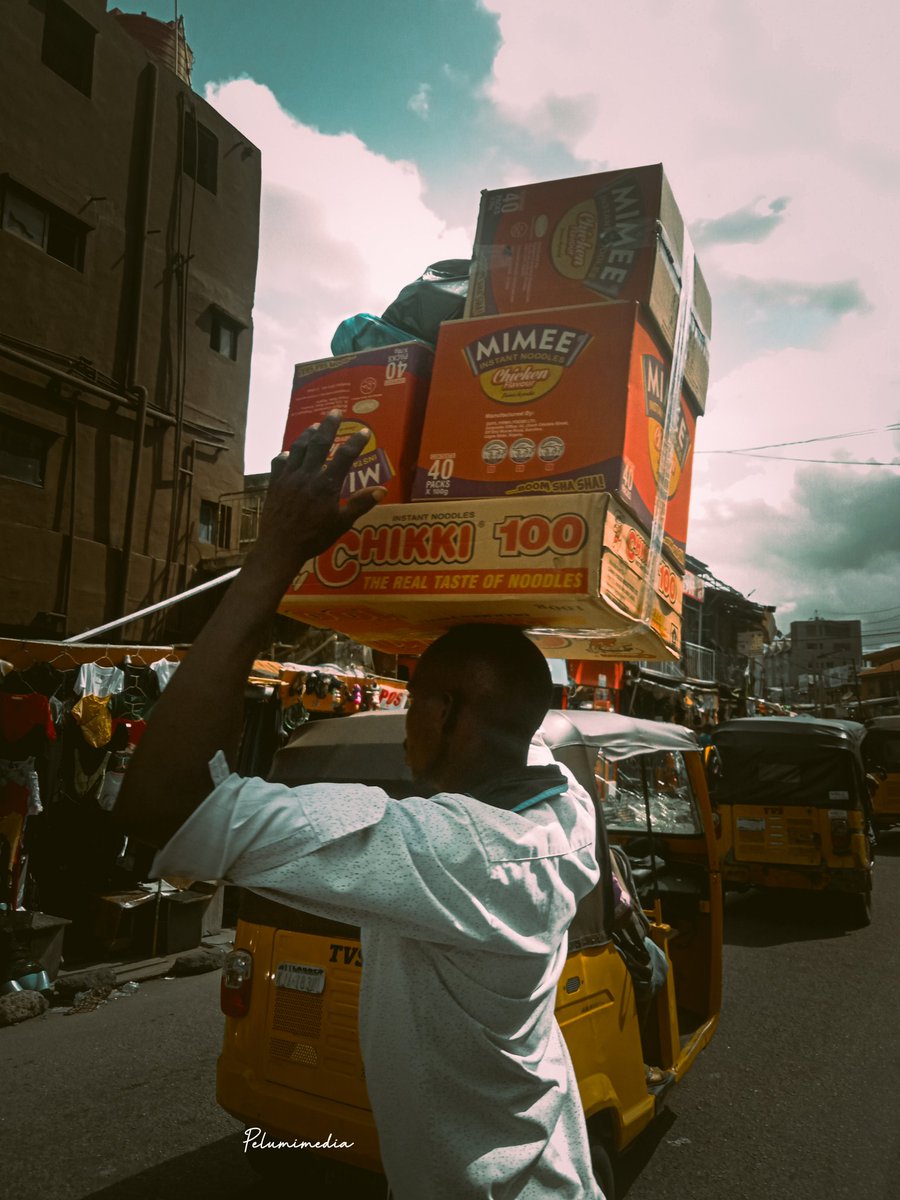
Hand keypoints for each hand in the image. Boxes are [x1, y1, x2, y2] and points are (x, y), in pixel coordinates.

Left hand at [250, 412, 384, 584]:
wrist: (280, 546)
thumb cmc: (314, 537)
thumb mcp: (341, 523)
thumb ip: (360, 504)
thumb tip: (382, 491)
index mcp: (327, 484)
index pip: (345, 456)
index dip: (356, 442)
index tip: (365, 432)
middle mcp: (308, 475)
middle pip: (320, 443)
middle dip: (329, 425)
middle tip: (335, 412)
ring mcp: (289, 477)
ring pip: (299, 448)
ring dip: (307, 435)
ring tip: (314, 426)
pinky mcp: (275, 484)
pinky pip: (280, 463)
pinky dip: (286, 455)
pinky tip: (289, 453)